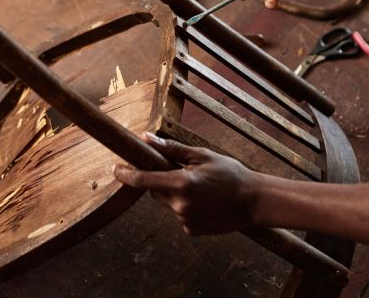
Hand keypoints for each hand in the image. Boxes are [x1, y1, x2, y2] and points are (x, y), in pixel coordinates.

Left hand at [113, 133, 261, 235]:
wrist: (253, 201)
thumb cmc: (230, 174)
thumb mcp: (202, 156)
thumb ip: (171, 149)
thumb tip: (147, 138)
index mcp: (181, 184)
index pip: (143, 180)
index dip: (125, 174)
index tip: (115, 169)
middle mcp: (180, 205)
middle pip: (155, 191)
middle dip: (162, 180)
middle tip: (182, 172)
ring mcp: (185, 220)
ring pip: (169, 203)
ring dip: (176, 194)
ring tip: (202, 189)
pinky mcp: (191, 230)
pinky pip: (180, 215)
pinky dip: (187, 207)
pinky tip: (206, 202)